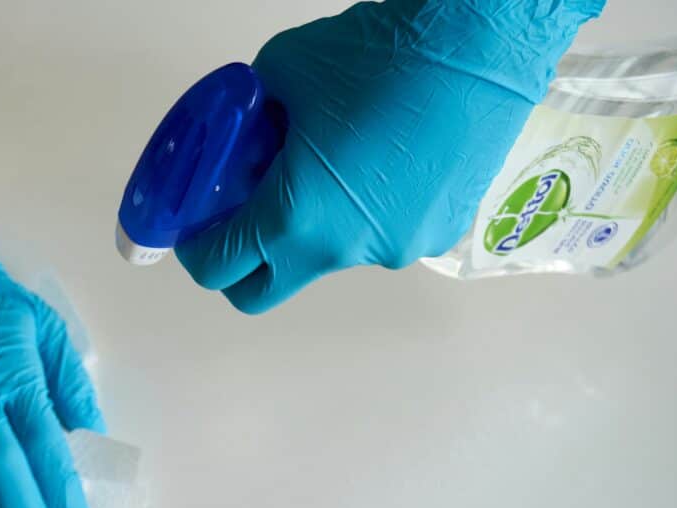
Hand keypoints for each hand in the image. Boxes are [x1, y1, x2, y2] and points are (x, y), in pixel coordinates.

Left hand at [176, 0, 604, 312]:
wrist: (481, 46)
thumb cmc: (375, 56)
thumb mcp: (282, 72)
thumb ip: (250, 117)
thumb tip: (247, 132)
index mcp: (295, 217)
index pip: (219, 267)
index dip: (195, 250)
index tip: (195, 230)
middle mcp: (341, 251)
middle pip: (263, 292)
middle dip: (240, 267)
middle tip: (241, 220)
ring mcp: (392, 251)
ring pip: (326, 258)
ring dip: (311, 228)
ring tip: (332, 166)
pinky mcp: (436, 238)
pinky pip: (378, 237)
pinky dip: (363, 215)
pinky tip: (383, 165)